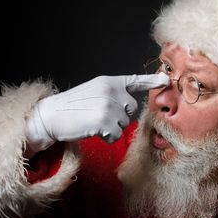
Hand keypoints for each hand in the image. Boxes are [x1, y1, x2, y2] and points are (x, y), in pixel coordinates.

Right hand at [25, 73, 168, 153]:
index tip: (166, 80)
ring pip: (124, 123)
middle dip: (120, 116)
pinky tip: (93, 131)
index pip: (134, 80)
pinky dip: (107, 137)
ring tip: (93, 122)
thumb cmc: (71, 107)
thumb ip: (112, 94)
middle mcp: (111, 91)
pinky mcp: (105, 121)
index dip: (151, 81)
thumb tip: (130, 106)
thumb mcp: (93, 92)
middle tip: (99, 116)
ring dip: (112, 128)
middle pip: (132, 109)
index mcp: (108, 82)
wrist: (51, 116)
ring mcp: (109, 105)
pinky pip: (116, 135)